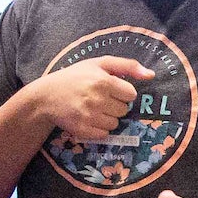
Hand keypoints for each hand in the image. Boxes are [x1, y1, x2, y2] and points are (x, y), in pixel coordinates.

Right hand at [35, 56, 155, 141]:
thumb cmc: (75, 77)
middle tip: (98, 99)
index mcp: (103, 81)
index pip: (131, 94)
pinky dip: (99, 129)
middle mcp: (97, 99)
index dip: (122, 92)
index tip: (110, 89)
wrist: (45, 96)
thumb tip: (151, 75)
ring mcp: (89, 116)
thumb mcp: (99, 63)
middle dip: (114, 105)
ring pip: (115, 124)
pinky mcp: (83, 130)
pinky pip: (104, 134)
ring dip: (107, 117)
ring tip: (92, 108)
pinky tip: (88, 118)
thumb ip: (127, 66)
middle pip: (124, 110)